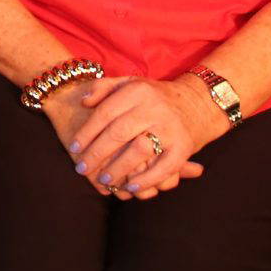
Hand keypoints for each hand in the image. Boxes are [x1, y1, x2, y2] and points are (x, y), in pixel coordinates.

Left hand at [70, 75, 225, 198]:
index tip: (73, 149)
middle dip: (96, 153)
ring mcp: (170, 128)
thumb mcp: (130, 82)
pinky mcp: (184, 146)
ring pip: (139, 150)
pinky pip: (164, 167)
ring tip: (103, 180)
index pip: (105, 113)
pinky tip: (131, 188)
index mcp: (137, 90)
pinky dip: (147, 180)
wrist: (198, 102)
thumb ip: (104, 87)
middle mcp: (154, 108)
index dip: (86, 133)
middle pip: (118, 132)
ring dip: (118, 168)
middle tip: (81, 169)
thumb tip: (84, 102)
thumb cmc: (155, 96)